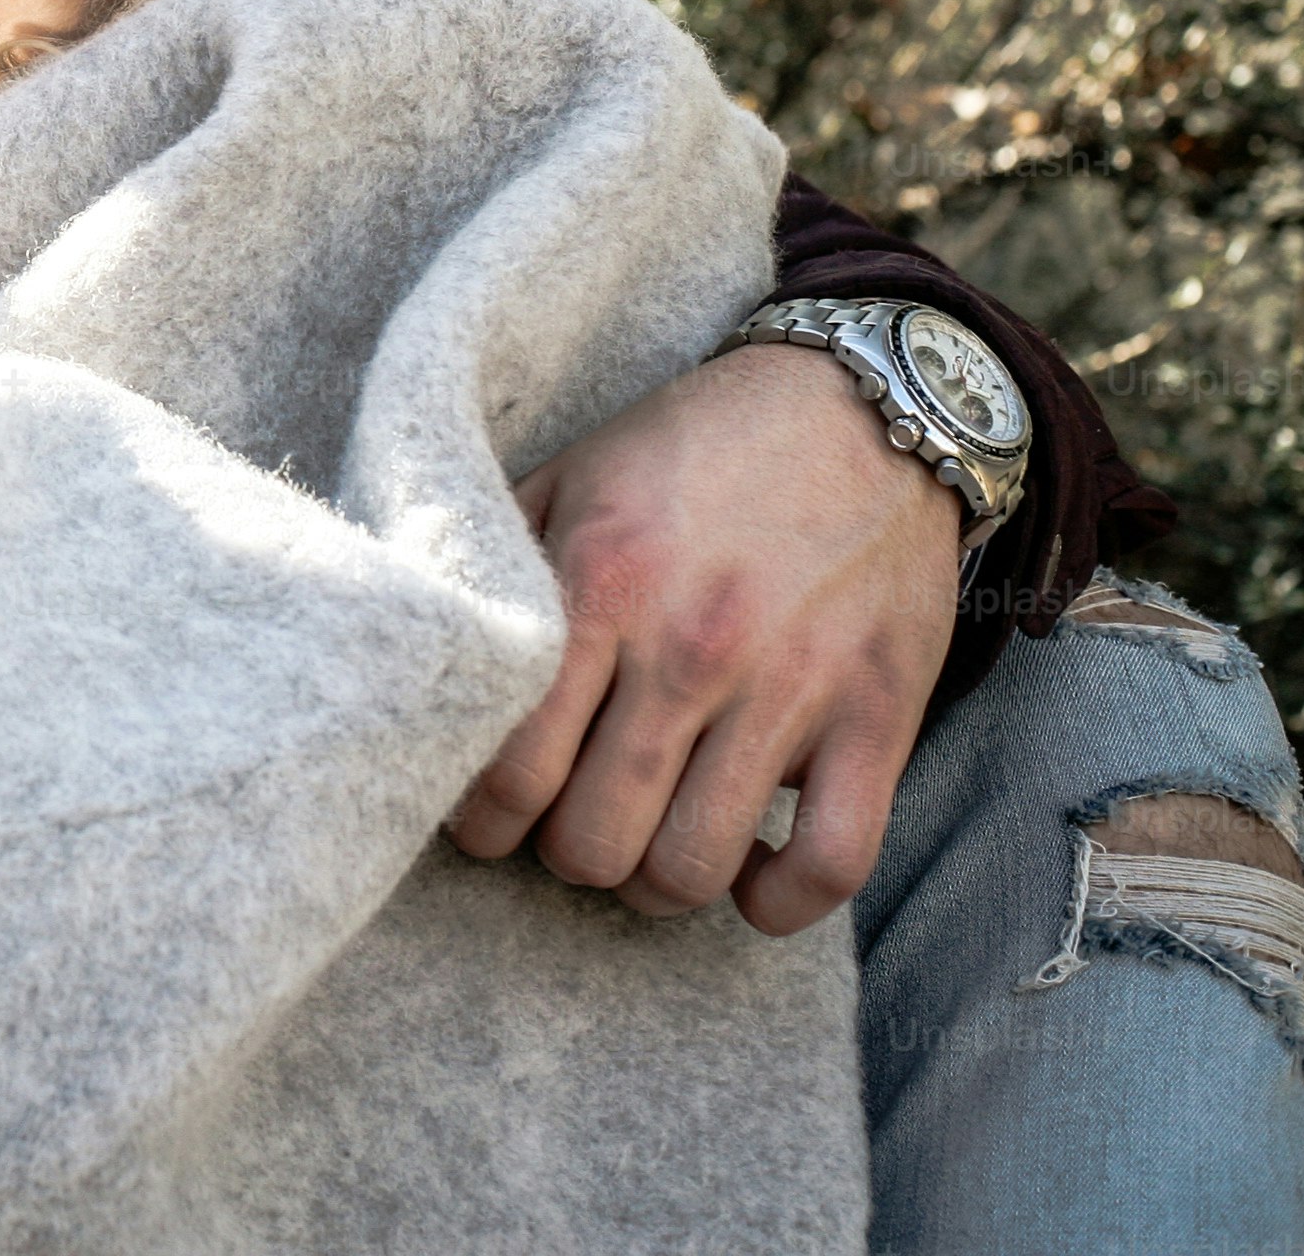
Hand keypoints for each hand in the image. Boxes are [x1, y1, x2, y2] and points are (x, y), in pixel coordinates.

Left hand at [449, 341, 962, 934]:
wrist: (861, 403)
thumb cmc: (696, 447)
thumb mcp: (573, 472)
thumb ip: (495, 560)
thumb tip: (424, 649)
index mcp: (600, 585)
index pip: (507, 772)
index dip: (481, 822)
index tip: (489, 817)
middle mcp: (690, 645)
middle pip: (592, 843)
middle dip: (565, 854)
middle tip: (570, 823)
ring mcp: (790, 686)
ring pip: (691, 868)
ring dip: (657, 883)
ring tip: (649, 845)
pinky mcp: (879, 715)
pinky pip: (831, 863)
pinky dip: (779, 901)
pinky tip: (749, 873)